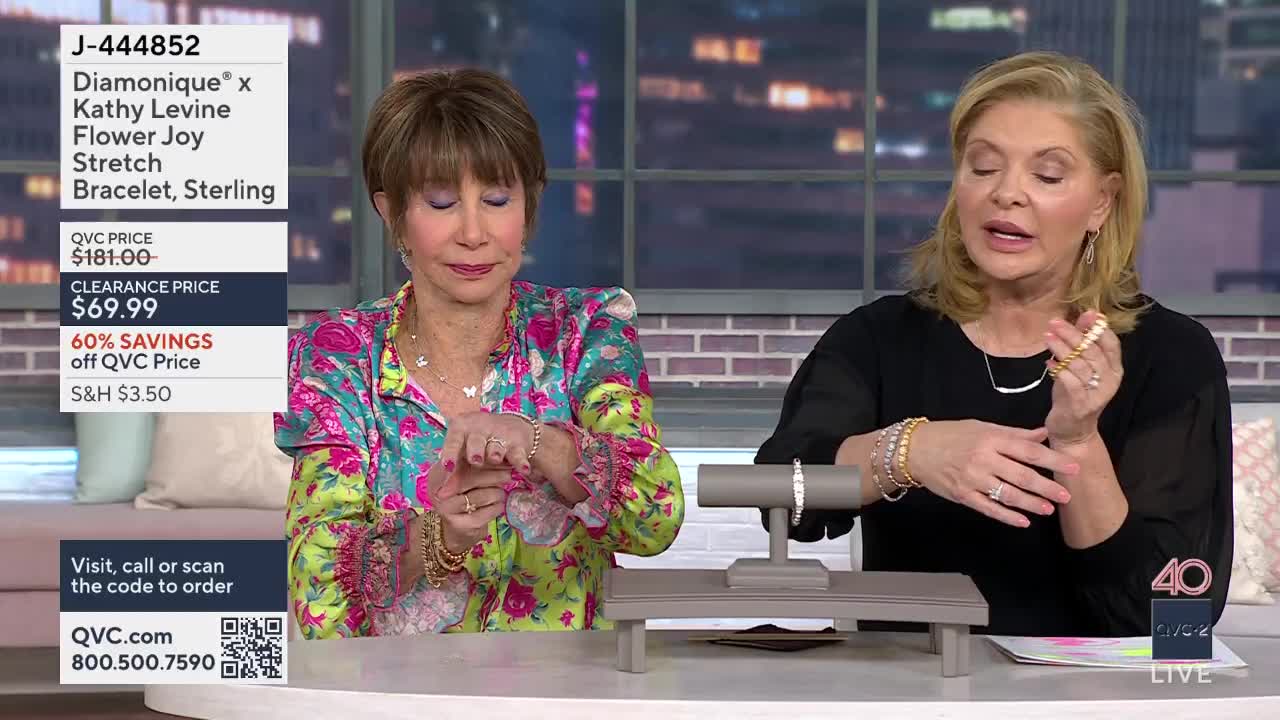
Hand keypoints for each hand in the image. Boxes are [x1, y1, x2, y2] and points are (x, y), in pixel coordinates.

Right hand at [426, 458, 507, 553]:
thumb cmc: (464, 496)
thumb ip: (475, 464)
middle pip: (470, 477)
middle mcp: (438, 492)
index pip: (460, 461)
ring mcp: (447, 510)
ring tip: (501, 491)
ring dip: (497, 492)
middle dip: (494, 475)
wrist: (456, 530)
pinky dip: (498, 506)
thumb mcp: (464, 476)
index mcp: (437, 474)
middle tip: (509, 473)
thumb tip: (499, 451)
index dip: (481, 459)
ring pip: (483, 495)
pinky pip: (488, 512)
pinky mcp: (461, 525)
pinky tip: (498, 504)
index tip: (498, 458)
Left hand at [439, 411, 535, 475]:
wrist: (508, 427)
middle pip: (476, 440)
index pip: (453, 440)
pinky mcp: (516, 443)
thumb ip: (453, 471)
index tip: (447, 467)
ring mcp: (499, 434)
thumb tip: (440, 494)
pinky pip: (518, 454)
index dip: (450, 453)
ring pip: (496, 446)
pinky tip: (523, 470)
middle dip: (475, 450)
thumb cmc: (475, 444)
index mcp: (461, 429)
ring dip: (494, 453)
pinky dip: (520, 462)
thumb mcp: (462, 452)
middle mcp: (480, 428)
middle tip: (475, 461)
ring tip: (494, 459)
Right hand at [906, 420, 1078, 526]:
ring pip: (1008, 495)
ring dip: (1031, 503)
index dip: (1052, 460)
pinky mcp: (963, 496)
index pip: (1028, 451)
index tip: (1072, 467)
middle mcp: (983, 460)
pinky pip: (989, 508)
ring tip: (1048, 509)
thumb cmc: (950, 435)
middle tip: (1066, 495)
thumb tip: (1043, 434)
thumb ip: (1014, 434)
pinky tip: (1023, 521)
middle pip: (1022, 476)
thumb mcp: (982, 427)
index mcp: (991, 439)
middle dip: (1047, 487)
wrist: (916, 450)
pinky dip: (1007, 516)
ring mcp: (972, 480)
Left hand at [1043, 310, 1121, 445]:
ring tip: (1047, 337)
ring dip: (1062, 349)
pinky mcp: (1080, 405)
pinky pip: (1070, 383)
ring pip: (1080, 366)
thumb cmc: (1074, 394)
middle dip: (1073, 335)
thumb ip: (1083, 343)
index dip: (1099, 328)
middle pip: (1093, 352)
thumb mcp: (1079, 367)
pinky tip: (1047, 363)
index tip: (1088, 313)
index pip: (1111, 345)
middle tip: (1055, 322)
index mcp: (1113, 370)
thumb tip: (1086, 315)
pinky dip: (1058, 370)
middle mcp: (1109, 382)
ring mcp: (1096, 395)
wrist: (1072, 431)